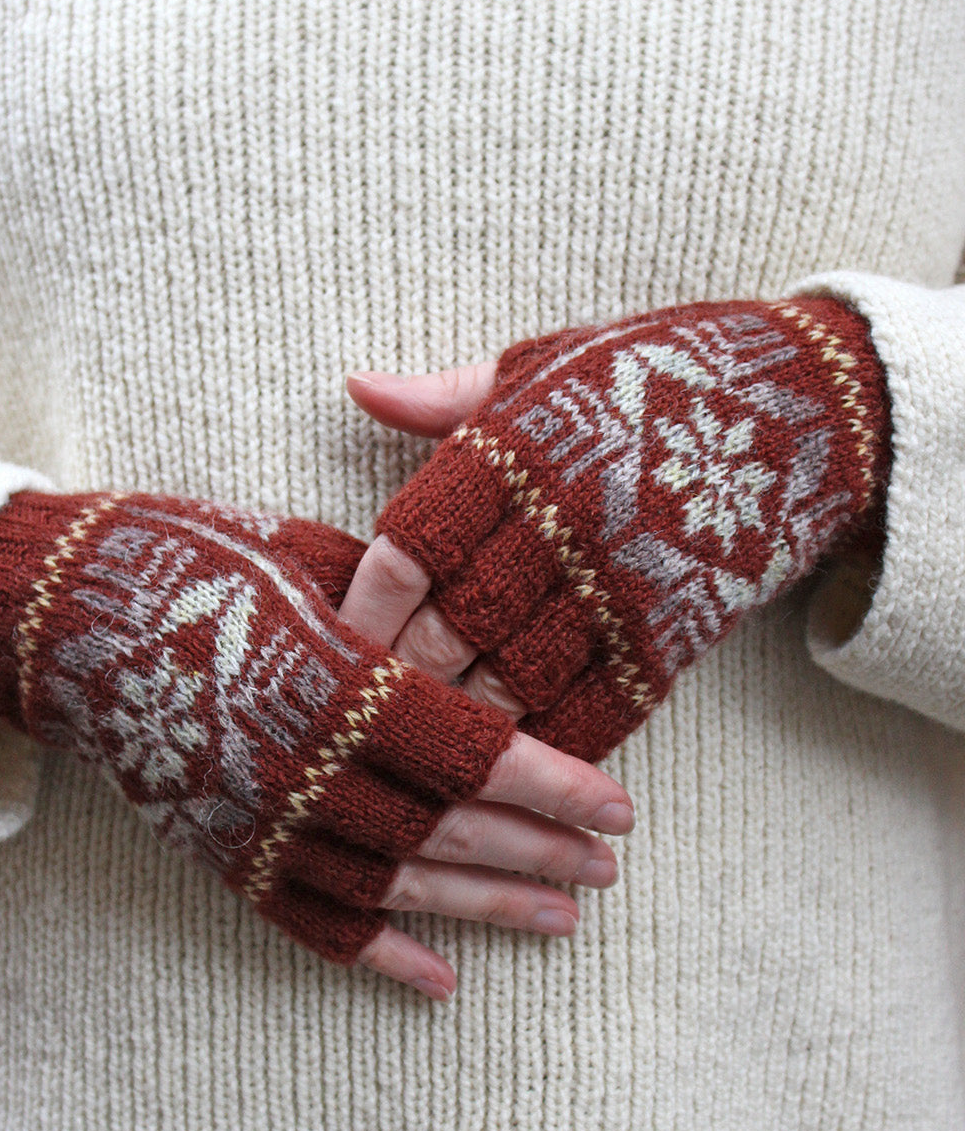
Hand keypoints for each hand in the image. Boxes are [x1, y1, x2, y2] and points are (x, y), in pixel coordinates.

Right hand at [0, 488, 633, 1000]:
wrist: (67, 619)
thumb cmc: (196, 562)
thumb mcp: (306, 556)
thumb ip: (400, 609)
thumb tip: (486, 645)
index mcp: (327, 677)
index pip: (467, 749)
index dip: (550, 783)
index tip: (619, 809)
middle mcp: (296, 762)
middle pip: (445, 827)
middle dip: (537, 852)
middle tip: (609, 871)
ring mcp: (254, 820)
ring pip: (393, 884)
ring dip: (484, 909)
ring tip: (562, 924)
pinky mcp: (219, 855)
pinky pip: (310, 922)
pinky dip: (379, 955)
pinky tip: (442, 982)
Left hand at [342, 296, 890, 764]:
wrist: (804, 407)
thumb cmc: (655, 375)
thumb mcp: (549, 363)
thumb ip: (450, 394)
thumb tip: (357, 386)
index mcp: (523, 452)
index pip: (413, 548)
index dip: (364, 606)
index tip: (326, 642)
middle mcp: (569, 527)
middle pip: (455, 632)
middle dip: (398, 683)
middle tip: (349, 720)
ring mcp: (625, 589)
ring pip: (518, 687)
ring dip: (460, 729)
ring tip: (409, 757)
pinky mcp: (676, 634)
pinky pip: (599, 711)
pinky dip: (546, 747)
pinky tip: (506, 767)